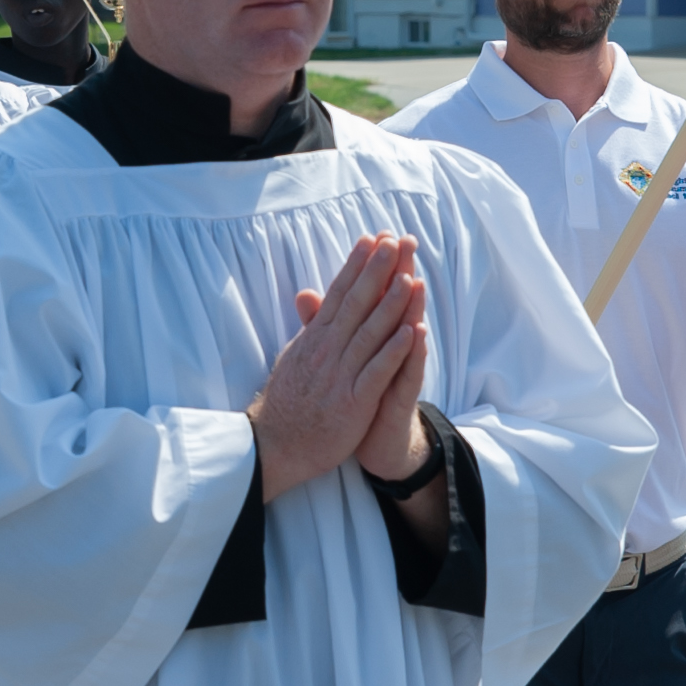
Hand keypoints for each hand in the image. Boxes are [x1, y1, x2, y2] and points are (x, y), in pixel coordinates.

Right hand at [250, 234, 428, 500]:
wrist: (276, 446)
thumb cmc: (287, 403)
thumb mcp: (293, 357)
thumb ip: (308, 325)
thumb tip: (309, 295)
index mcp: (315, 339)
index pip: (338, 294)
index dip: (356, 266)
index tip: (373, 239)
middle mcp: (327, 351)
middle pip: (356, 304)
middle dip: (377, 271)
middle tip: (395, 242)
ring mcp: (340, 375)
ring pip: (369, 333)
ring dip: (389, 304)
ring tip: (408, 277)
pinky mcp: (353, 401)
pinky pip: (376, 372)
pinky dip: (393, 351)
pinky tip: (410, 333)